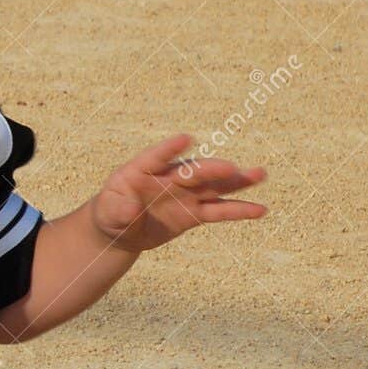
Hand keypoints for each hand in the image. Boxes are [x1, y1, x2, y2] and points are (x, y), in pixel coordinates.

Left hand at [90, 134, 266, 252]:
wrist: (122, 229)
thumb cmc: (111, 212)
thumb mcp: (107, 212)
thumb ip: (119, 209)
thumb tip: (131, 211)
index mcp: (144, 169)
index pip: (157, 156)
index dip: (170, 148)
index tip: (186, 139)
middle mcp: (171, 177)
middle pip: (194, 171)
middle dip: (211, 169)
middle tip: (230, 168)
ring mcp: (186, 194)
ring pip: (214, 186)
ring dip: (236, 181)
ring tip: (260, 174)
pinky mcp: (195, 213)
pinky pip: (219, 211)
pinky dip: (239, 211)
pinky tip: (260, 210)